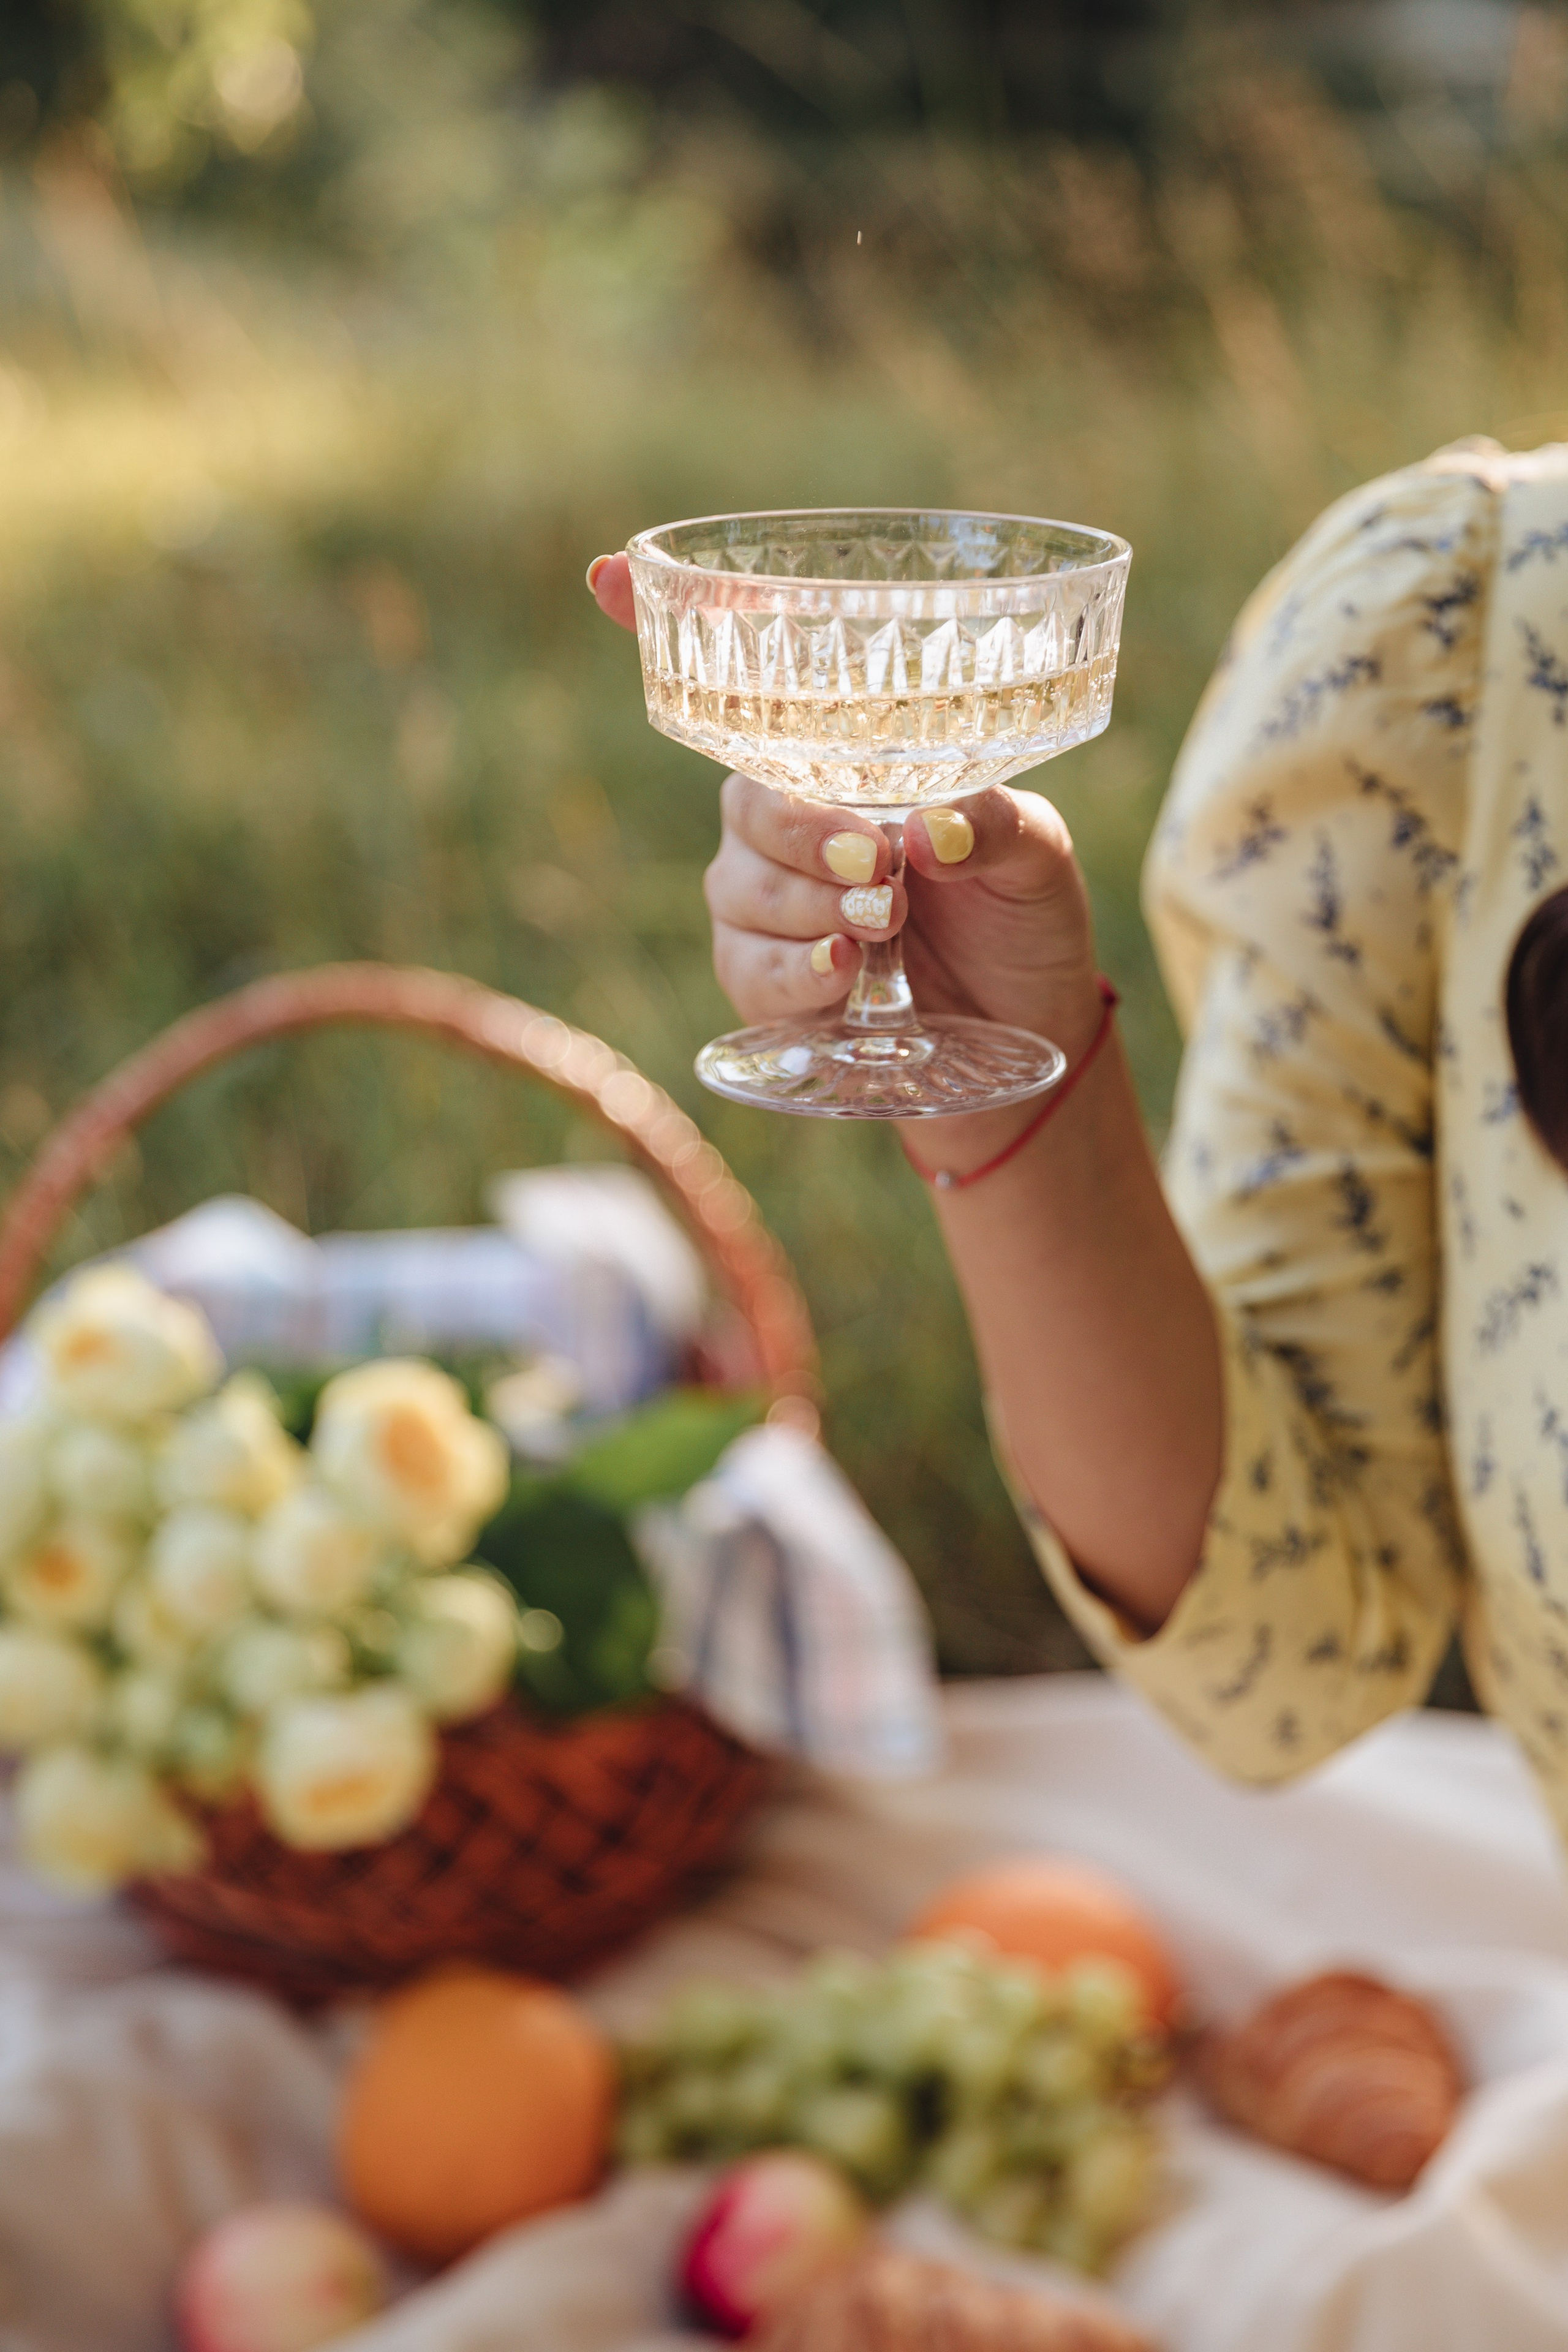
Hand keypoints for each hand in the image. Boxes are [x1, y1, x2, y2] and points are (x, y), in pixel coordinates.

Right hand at [587, 554, 1105, 1063]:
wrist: (1031, 1019)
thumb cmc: (1020, 910)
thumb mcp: (1038, 853)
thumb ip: (999, 825)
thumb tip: (929, 830)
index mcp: (833, 762)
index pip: (742, 692)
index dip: (661, 630)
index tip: (609, 575)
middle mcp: (783, 826)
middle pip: (744, 804)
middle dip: (802, 832)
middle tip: (876, 861)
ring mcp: (766, 905)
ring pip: (741, 890)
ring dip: (808, 904)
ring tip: (887, 918)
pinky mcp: (770, 986)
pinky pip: (747, 971)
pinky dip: (793, 969)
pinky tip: (843, 966)